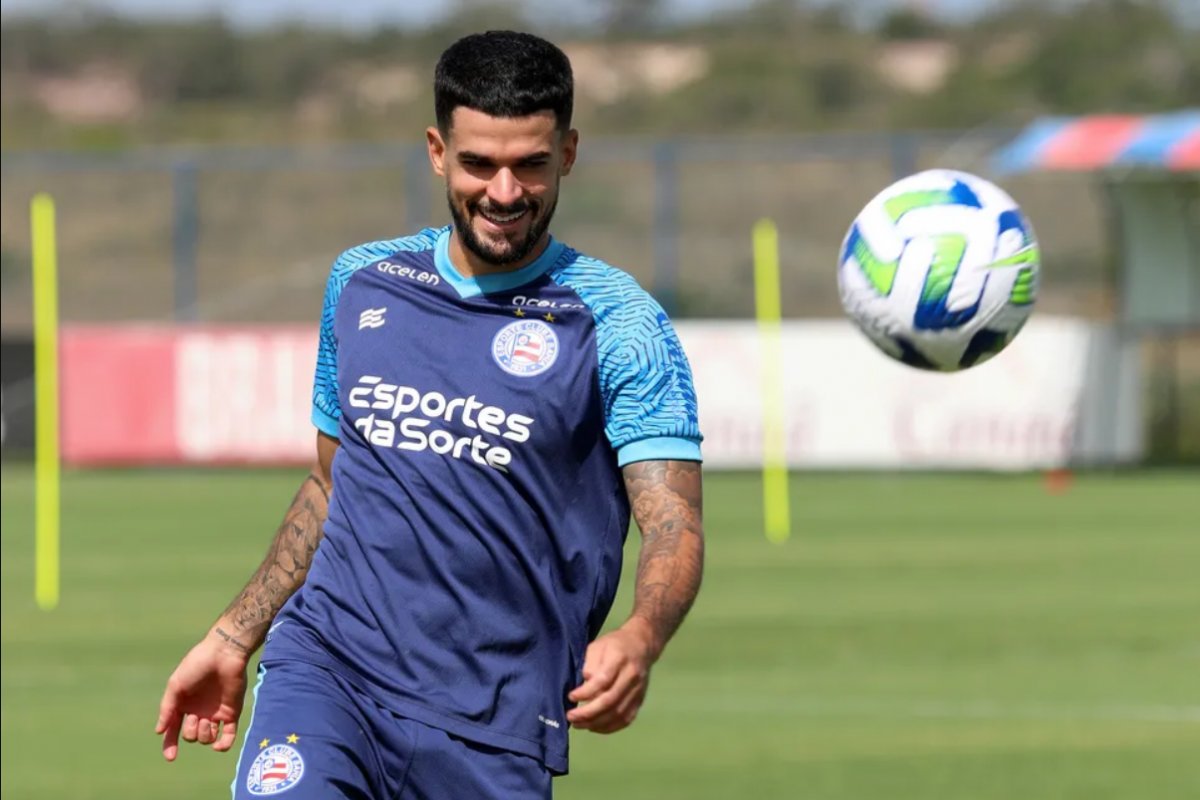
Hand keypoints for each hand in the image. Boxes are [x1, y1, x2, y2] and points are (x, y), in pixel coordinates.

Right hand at [155, 633, 249, 760]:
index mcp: (183, 705)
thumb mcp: (175, 685)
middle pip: (190, 736)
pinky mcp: (232, 712)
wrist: (224, 654)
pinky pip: (228, 736)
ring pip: (207, 739)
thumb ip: (167, 708)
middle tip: (195, 717)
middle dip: (190, 732)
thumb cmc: (197, 665)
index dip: (170, 745)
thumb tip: (159, 731)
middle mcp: (198, 712)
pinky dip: (224, 744)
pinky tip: (218, 745)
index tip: (171, 757)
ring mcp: (215, 713)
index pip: (173, 730)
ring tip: (207, 720)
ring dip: (204, 735)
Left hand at [566, 618, 657, 733]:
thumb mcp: (598, 645)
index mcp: (619, 659)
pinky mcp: (640, 701)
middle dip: (588, 713)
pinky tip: (594, 727)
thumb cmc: (615, 645)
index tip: (571, 696)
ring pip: (618, 713)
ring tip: (578, 724)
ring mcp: (638, 690)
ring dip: (596, 723)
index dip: (586, 692)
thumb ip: (590, 663)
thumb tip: (585, 683)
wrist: (642, 645)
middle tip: (570, 716)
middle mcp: (631, 676)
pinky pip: (626, 719)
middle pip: (610, 700)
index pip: (603, 680)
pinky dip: (609, 727)